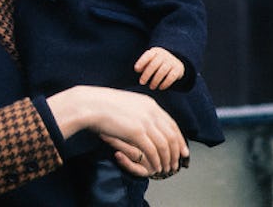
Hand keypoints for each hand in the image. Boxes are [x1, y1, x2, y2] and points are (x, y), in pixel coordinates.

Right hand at [46, 86, 188, 176]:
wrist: (90, 104)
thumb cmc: (102, 104)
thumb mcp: (126, 103)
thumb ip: (137, 111)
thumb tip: (142, 120)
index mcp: (149, 103)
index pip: (171, 123)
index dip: (179, 138)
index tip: (182, 149)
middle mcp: (151, 112)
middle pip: (172, 135)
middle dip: (177, 152)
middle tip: (177, 163)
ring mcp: (145, 122)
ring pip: (165, 145)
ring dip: (167, 159)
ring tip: (166, 168)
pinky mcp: (137, 132)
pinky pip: (153, 151)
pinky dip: (157, 161)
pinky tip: (155, 167)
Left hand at [134, 47, 184, 90]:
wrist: (175, 62)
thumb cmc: (157, 62)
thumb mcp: (151, 60)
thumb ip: (144, 64)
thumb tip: (137, 69)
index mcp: (155, 51)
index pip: (148, 55)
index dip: (141, 62)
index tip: (136, 70)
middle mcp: (164, 55)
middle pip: (154, 65)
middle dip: (146, 75)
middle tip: (142, 82)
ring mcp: (172, 61)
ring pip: (162, 72)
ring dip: (155, 81)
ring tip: (151, 87)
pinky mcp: (178, 69)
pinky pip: (171, 77)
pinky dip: (165, 83)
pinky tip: (160, 88)